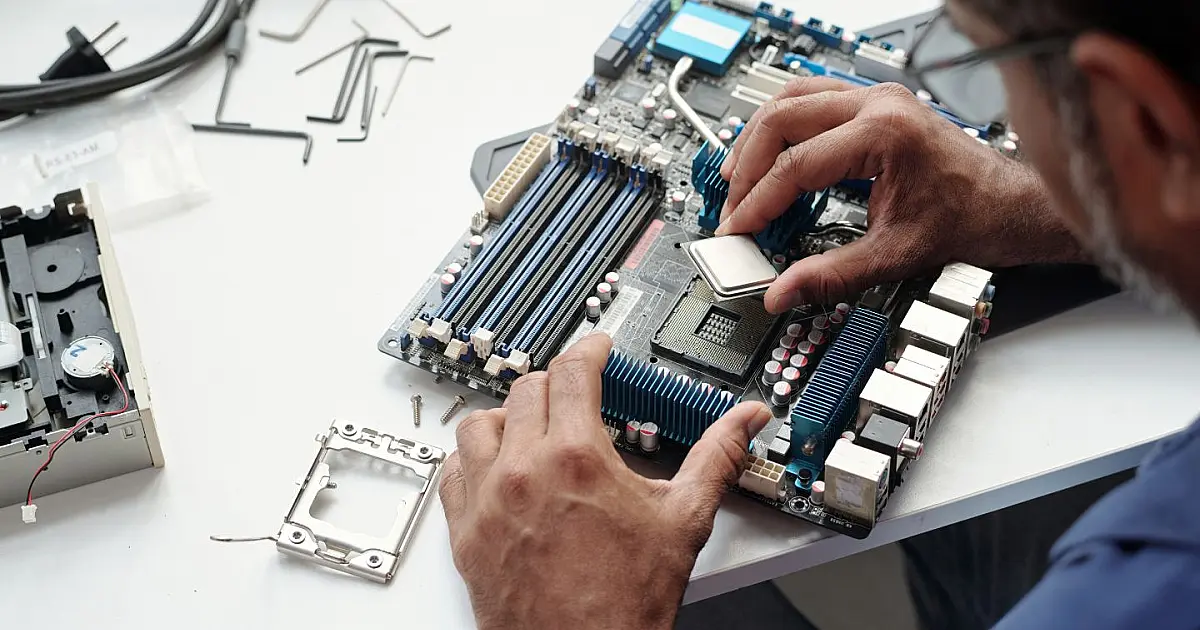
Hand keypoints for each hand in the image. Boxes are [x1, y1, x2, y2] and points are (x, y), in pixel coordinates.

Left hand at [440, 332, 771, 629]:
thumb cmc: (626, 603)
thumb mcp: (683, 521)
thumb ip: (716, 459)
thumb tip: (744, 423)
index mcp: (577, 458)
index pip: (573, 371)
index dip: (589, 349)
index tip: (596, 348)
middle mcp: (523, 471)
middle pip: (526, 390)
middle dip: (555, 382)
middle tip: (575, 393)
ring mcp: (487, 502)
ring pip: (478, 424)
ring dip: (506, 416)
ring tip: (531, 426)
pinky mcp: (465, 533)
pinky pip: (453, 473)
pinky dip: (472, 459)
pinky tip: (495, 468)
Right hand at [716, 77, 1085, 312]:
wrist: (1008, 205)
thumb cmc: (970, 218)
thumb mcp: (894, 256)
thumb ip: (831, 275)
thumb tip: (782, 292)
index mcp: (883, 134)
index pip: (795, 166)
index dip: (757, 204)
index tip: (736, 230)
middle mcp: (877, 104)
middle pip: (781, 120)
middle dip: (747, 168)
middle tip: (732, 209)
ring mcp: (876, 97)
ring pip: (790, 99)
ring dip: (757, 139)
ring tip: (737, 179)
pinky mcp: (875, 103)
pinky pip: (810, 97)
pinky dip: (781, 125)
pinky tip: (769, 152)